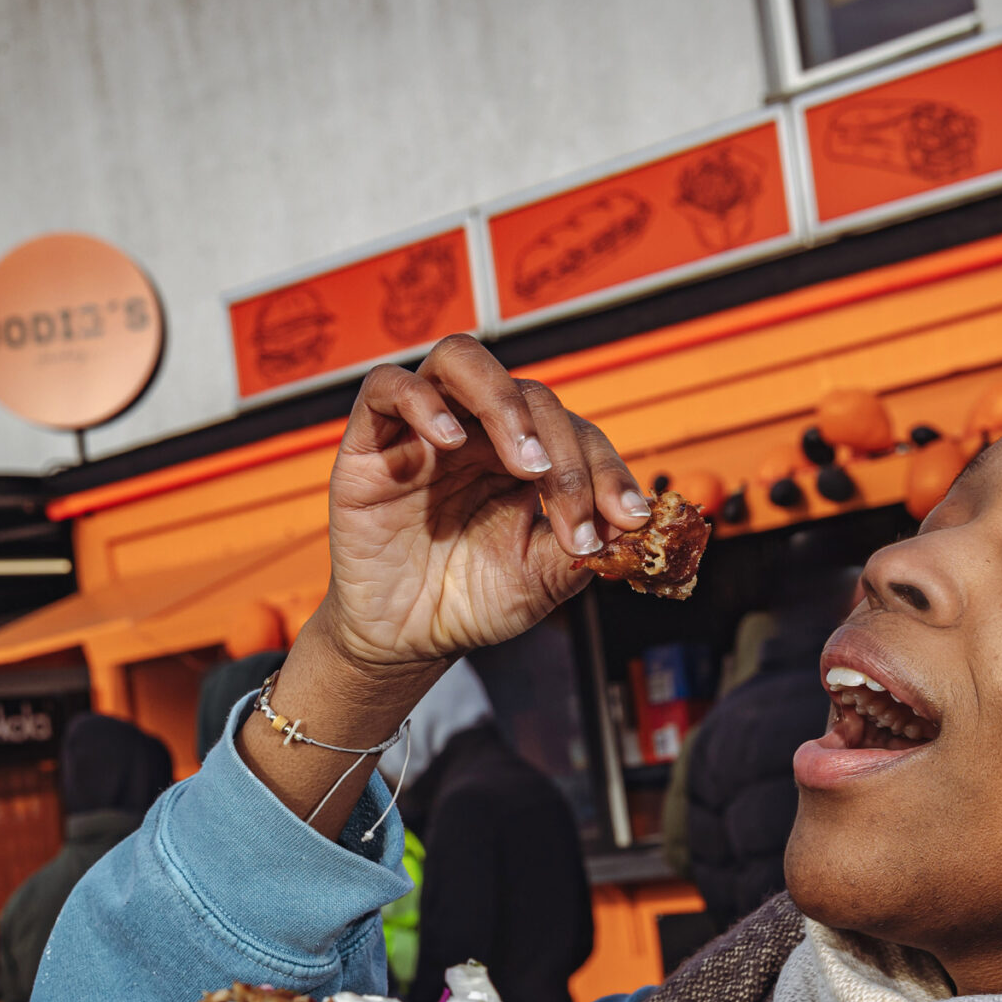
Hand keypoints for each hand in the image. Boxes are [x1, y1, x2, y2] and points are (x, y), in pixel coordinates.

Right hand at [314, 334, 647, 673]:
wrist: (403, 640)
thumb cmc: (471, 603)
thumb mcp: (540, 581)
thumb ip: (581, 547)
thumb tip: (632, 523)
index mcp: (522, 456)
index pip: (574, 432)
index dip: (607, 469)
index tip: (630, 519)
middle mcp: (476, 431)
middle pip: (530, 396)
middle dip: (566, 456)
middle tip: (575, 517)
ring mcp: (422, 430)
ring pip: (461, 361)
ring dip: (505, 404)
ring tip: (529, 463)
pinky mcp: (369, 442)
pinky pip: (386, 387)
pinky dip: (421, 402)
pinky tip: (448, 443)